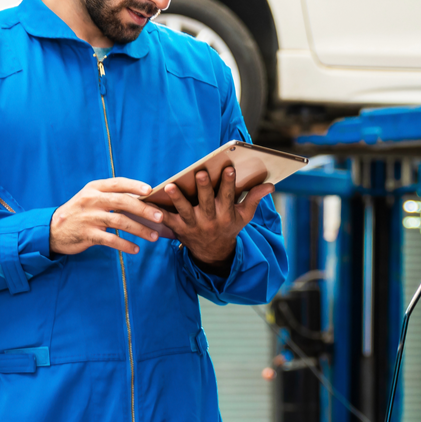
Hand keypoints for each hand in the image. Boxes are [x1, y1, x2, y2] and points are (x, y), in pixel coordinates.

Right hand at [50, 177, 166, 255]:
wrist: (52, 230)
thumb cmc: (79, 212)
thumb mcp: (90, 198)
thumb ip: (110, 196)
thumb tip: (141, 198)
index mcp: (94, 189)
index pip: (117, 183)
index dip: (135, 185)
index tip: (150, 190)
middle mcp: (91, 201)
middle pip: (122, 202)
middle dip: (144, 209)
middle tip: (160, 216)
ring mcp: (89, 218)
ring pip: (120, 222)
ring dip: (140, 229)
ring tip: (154, 236)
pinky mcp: (87, 235)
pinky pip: (111, 240)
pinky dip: (125, 245)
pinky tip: (136, 249)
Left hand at [155, 166, 272, 272]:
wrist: (213, 253)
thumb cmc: (229, 227)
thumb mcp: (244, 216)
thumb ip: (254, 198)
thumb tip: (271, 185)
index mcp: (226, 214)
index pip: (229, 196)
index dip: (229, 183)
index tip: (229, 168)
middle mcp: (210, 220)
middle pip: (206, 202)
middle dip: (204, 188)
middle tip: (201, 173)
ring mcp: (193, 226)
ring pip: (184, 211)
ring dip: (178, 199)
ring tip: (170, 186)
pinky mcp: (179, 230)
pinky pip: (167, 221)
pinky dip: (158, 213)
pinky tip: (150, 201)